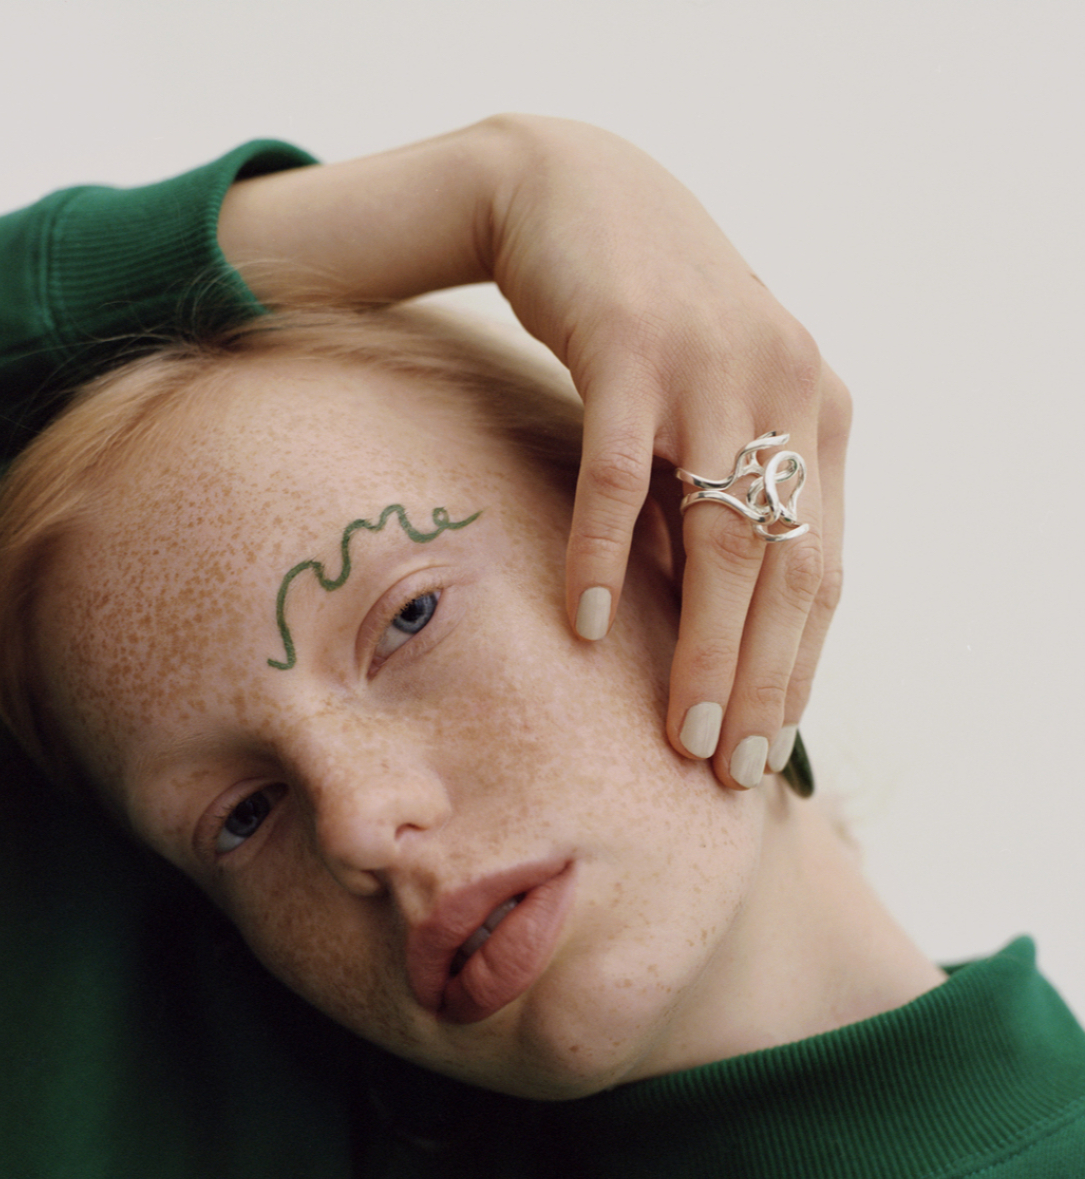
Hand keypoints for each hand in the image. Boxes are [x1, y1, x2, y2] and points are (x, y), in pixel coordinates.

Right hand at [481, 118, 848, 788]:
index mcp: (816, 409)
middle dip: (760, 682)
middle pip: (784, 567)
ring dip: (704, 648)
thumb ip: (724, 500)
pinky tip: (586, 625)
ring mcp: (710, 364)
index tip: (770, 751)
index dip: (800, 668)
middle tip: (729, 769)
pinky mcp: (628, 346)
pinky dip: (603, 555)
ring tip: (682, 732)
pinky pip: (618, 477)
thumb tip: (717, 633)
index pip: (823, 567)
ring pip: (720, 537)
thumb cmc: (642, 325)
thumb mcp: (706, 412)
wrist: (572, 193)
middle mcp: (784, 385)